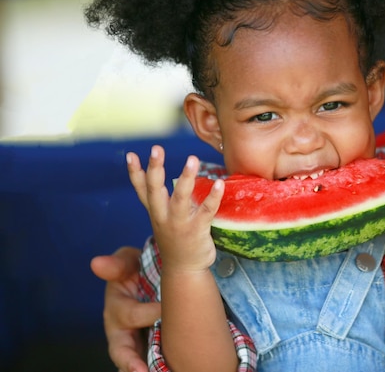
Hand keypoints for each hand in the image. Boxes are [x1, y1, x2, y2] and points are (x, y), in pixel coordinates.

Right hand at [90, 247, 160, 371]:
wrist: (153, 279)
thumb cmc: (137, 270)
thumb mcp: (127, 262)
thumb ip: (116, 265)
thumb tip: (97, 263)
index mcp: (116, 310)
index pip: (131, 315)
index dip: (149, 313)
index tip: (164, 309)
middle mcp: (121, 333)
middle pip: (122, 352)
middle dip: (130, 362)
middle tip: (141, 371)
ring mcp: (134, 345)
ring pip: (132, 363)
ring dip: (139, 368)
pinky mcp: (147, 352)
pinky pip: (148, 364)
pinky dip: (154, 369)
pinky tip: (169, 369)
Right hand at [126, 145, 224, 272]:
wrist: (184, 270)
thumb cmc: (176, 239)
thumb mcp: (162, 218)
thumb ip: (161, 198)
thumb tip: (160, 175)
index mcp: (156, 212)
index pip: (142, 190)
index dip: (135, 173)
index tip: (131, 155)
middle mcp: (163, 217)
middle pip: (155, 190)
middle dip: (155, 169)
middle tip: (156, 149)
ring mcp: (179, 224)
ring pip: (180, 198)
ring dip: (185, 178)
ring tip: (192, 159)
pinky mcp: (197, 231)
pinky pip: (206, 211)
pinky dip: (212, 197)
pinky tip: (219, 183)